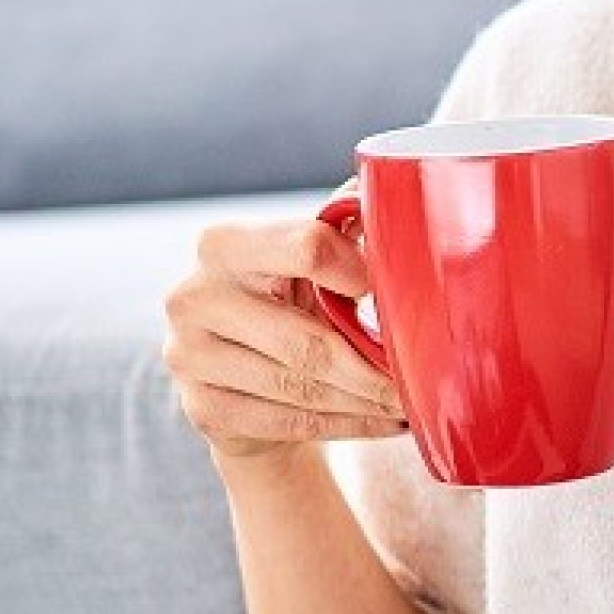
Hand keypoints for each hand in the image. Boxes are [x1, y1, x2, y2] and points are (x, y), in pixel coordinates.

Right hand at [160, 174, 408, 463]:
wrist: (235, 373)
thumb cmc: (286, 299)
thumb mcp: (305, 259)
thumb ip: (342, 224)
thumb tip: (394, 188)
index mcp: (224, 243)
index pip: (308, 248)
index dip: (363, 271)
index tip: (402, 294)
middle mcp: (194, 297)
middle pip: (310, 341)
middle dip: (376, 369)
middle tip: (423, 381)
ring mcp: (189, 357)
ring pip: (303, 389)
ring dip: (367, 402)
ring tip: (410, 404)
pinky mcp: (202, 408)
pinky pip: (291, 423)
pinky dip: (347, 425)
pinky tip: (381, 422)